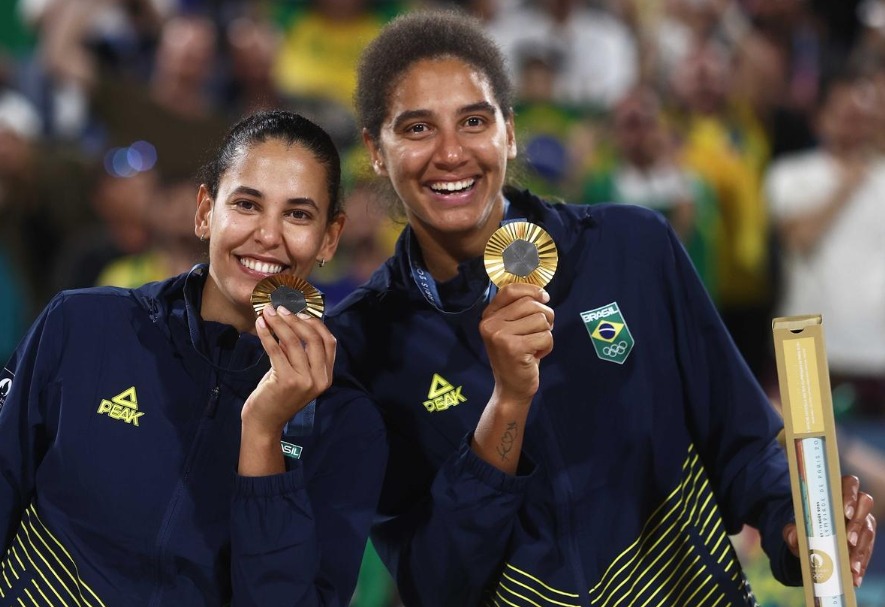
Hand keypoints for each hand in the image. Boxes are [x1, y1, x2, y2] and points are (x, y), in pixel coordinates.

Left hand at [242, 304, 336, 434]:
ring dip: (278, 323)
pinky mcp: (286, 381)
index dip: (316, 323)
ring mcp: (304, 381)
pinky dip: (267, 334)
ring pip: (293, 341)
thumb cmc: (278, 396)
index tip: (300, 312)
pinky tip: (259, 325)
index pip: (329, 342)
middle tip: (280, 308)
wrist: (265, 423)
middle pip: (313, 338)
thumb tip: (292, 322)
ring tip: (267, 313)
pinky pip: (276, 350)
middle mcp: (319, 379)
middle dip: (296, 319)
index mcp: (326, 377)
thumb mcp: (296, 374)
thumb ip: (299, 354)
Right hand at [479, 283, 553, 404]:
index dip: (531, 290)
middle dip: (545, 317)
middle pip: (531, 304)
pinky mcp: (513, 348)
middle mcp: (490, 323)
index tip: (545, 298)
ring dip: (546, 334)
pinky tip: (536, 356)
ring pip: (540, 319)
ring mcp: (499, 335)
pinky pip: (545, 336)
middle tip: (540, 333)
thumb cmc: (517, 356)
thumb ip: (521, 310)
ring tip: (535, 346)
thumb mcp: (513, 329)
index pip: (510, 290)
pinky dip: (547, 347)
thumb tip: (543, 294)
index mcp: (488, 316)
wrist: (511, 389)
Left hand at [783, 475, 875, 586]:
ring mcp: (863, 521)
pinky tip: (854, 577)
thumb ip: (791, 531)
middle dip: (858, 522)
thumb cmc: (804, 529)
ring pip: (869, 530)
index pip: (849, 484)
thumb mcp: (793, 530)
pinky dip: (861, 564)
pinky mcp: (866, 540)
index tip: (846, 512)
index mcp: (835, 493)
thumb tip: (793, 536)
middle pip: (865, 504)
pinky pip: (868, 550)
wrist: (809, 543)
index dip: (850, 496)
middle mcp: (854, 504)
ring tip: (850, 567)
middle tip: (849, 540)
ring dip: (861, 549)